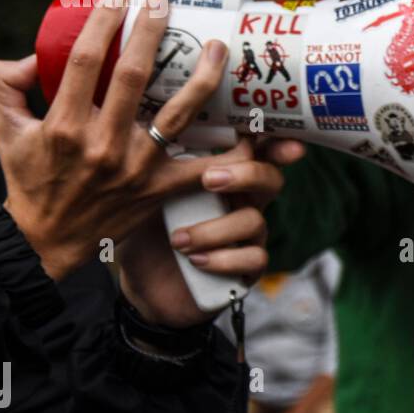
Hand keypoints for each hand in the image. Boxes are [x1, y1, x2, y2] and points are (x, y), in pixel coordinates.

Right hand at [0, 0, 238, 280]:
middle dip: (152, 33)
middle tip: (164, 3)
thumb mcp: (4, 127)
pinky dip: (231, 151)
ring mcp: (137, 168)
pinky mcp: (160, 189)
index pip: (87, 62)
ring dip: (202, 78)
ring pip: (179, 115)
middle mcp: (102, 144)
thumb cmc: (29, 177)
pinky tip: (251, 124)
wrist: (47, 240)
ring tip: (216, 47)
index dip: (104, 23)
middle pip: (135, 77)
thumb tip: (34, 53)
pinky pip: (204, 167)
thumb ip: (6, 82)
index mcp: (64, 125)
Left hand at [116, 136, 305, 327]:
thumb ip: (164, 164)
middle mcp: (244, 204)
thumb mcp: (150, 193)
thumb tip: (156, 128)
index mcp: (226, 178)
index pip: (256, 151)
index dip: (270, 139)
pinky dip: (223, 259)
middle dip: (247, 175)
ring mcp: (249, 238)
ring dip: (214, 230)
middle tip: (208, 180)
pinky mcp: (248, 270)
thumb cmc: (148, 231)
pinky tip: (195, 261)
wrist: (142, 284)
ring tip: (178, 241)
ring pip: (254, 221)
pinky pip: (254, 258)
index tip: (266, 131)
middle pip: (270, 179)